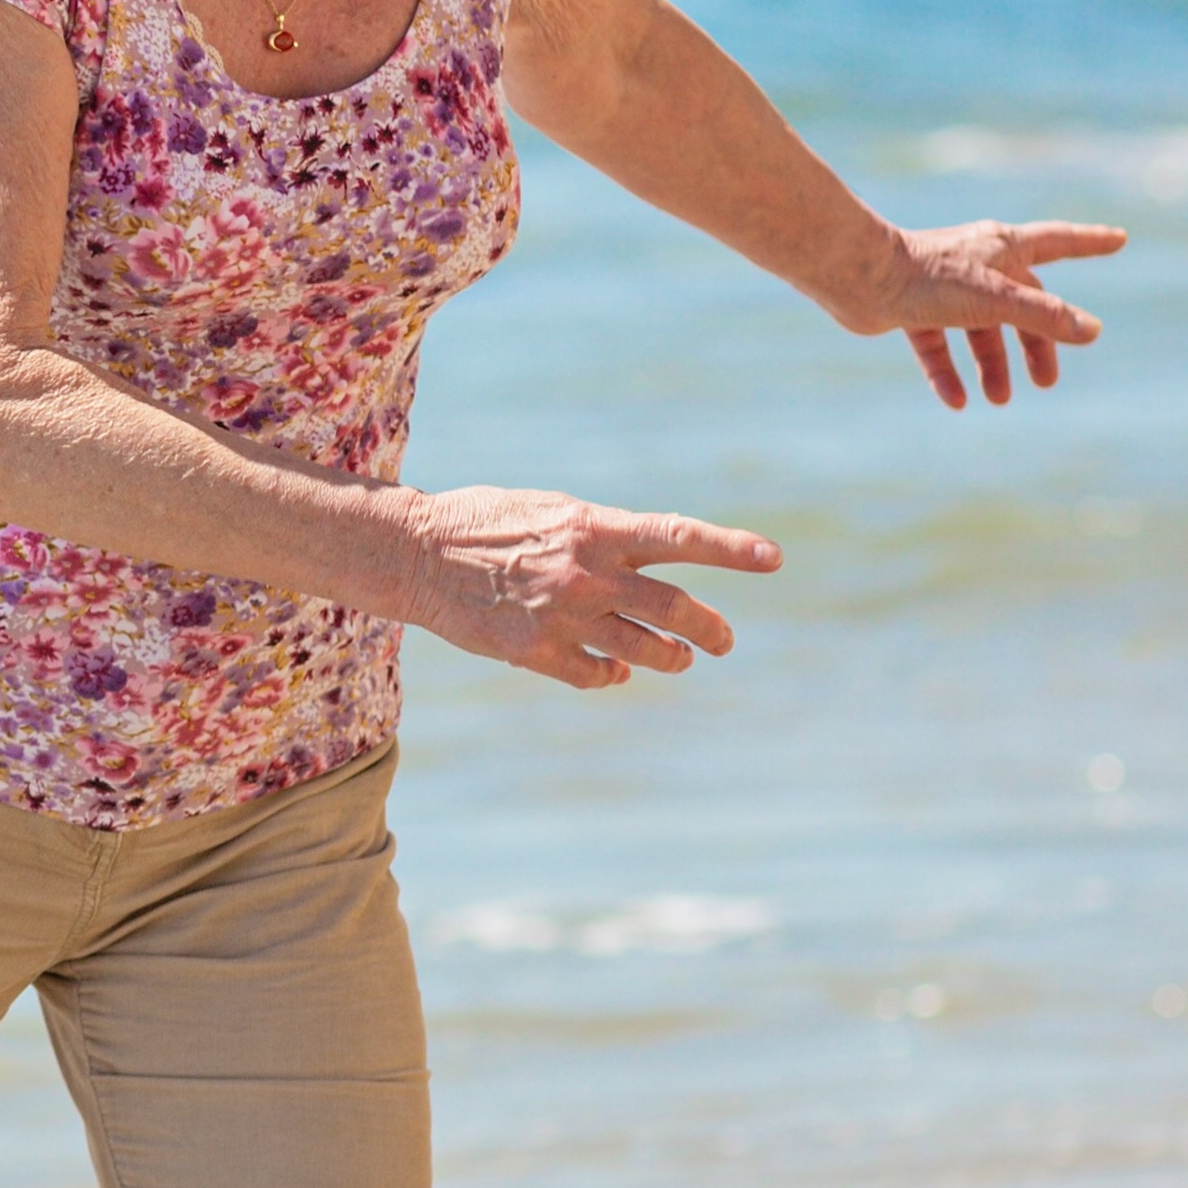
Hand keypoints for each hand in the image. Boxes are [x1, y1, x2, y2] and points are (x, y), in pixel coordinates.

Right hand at [402, 488, 774, 690]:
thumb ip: (601, 538)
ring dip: (669, 659)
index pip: (678, 536)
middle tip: (724, 641)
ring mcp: (561, 615)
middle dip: (710, 629)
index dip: (730, 549)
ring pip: (642, 651)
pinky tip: (614, 672)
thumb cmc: (484, 523)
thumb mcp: (550, 512)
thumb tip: (648, 560)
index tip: (772, 558)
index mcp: (593, 528)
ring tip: (679, 661)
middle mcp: (585, 573)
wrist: (415, 554)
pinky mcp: (533, 651)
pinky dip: (611, 675)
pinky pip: (594, 674)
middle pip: (674, 608)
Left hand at [836, 219, 1128, 409]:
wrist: (857, 276)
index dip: (1091, 242)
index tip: (1119, 239)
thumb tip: (1092, 331)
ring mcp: (944, 287)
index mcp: (1002, 248)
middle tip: (1046, 382)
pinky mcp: (912, 308)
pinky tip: (956, 402)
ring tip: (998, 399)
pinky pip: (937, 346)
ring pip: (978, 330)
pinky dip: (947, 373)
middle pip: (1021, 304)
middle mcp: (977, 264)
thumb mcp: (995, 299)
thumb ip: (1043, 316)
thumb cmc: (929, 277)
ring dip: (991, 365)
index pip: (1060, 242)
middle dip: (1036, 342)